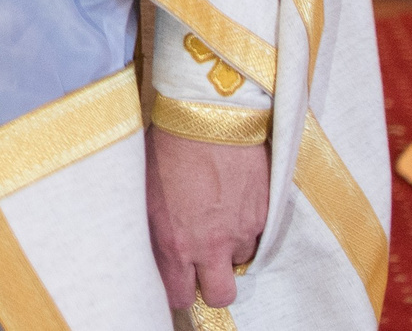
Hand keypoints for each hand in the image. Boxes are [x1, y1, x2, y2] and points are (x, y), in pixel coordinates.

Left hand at [146, 130, 268, 314]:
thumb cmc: (168, 146)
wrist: (208, 114)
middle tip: (204, 262)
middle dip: (212, 284)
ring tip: (217, 214)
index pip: (180, 297)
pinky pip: (257, 232)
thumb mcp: (147, 192)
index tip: (178, 276)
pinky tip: (233, 196)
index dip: (179, 289)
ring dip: (230, 245)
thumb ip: (155, 230)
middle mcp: (210, 245)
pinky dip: (247, 222)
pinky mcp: (264, 212)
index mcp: (175, 244)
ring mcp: (242, 230)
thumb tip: (158, 246)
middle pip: (220, 295)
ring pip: (239, 259)